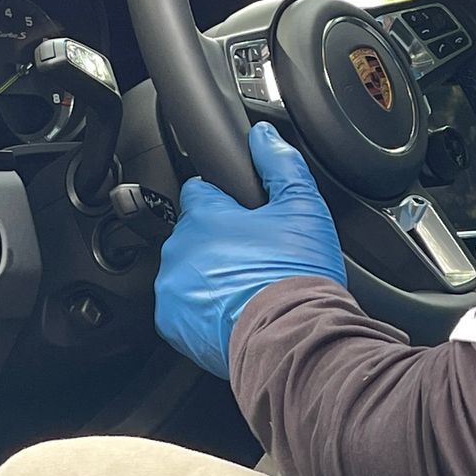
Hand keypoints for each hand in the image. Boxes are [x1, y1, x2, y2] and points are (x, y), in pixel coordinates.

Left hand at [154, 122, 343, 376]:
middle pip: (194, 234)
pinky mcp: (172, 323)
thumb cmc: (296, 277)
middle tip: (254, 258)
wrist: (292, 338)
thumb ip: (281, 164)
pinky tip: (234, 311)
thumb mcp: (303, 208)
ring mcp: (172, 288)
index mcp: (204, 215)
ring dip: (208, 276)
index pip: (200, 190)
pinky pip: (183, 308)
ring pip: (187, 271)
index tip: (243, 218)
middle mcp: (179, 249)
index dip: (225, 202)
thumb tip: (264, 136)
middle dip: (218, 242)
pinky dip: (202, 310)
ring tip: (246, 288)